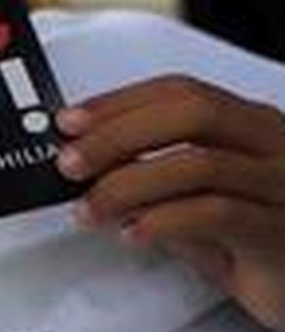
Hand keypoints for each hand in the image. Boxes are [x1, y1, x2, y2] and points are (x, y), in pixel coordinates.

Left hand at [57, 75, 284, 331]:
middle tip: (70, 163)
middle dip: (118, 134)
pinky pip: (218, 214)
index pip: (180, 91)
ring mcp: (282, 186)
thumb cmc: (253, 240)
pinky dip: (164, 220)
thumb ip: (156, 175)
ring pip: (199, 164)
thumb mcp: (201, 196)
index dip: (120, 101)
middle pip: (191, 114)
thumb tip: (87, 161)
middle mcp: (273, 144)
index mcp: (250, 124)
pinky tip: (133, 233)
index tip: (69, 121)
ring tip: (90, 209)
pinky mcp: (281, 232)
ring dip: (128, 185)